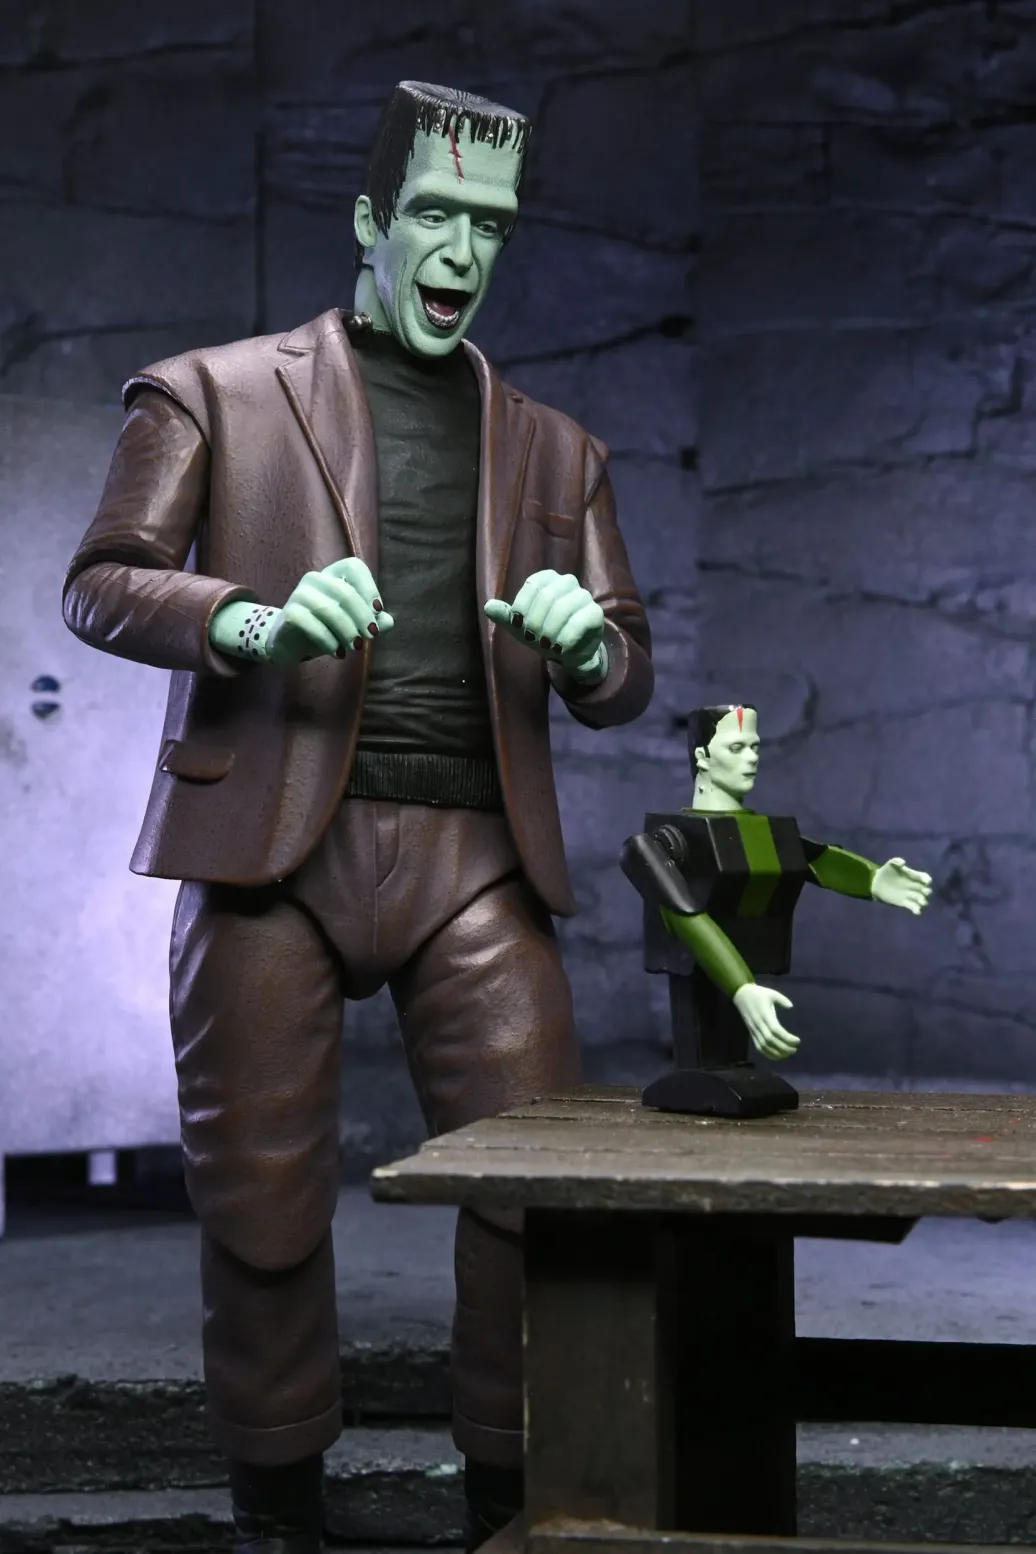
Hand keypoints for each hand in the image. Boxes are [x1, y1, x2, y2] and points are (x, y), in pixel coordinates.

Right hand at [266, 558, 393, 665]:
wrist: (291, 643)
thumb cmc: (327, 628)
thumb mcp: (354, 625)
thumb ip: (373, 622)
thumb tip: (388, 622)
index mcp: (333, 575)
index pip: (353, 567)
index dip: (369, 587)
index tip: (378, 611)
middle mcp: (316, 579)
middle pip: (343, 591)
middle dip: (362, 616)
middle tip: (371, 636)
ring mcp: (300, 594)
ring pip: (327, 608)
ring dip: (346, 630)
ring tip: (355, 648)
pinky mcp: (290, 613)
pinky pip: (310, 624)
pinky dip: (328, 640)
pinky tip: (337, 653)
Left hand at [484, 569, 603, 673]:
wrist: (569, 653)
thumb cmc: (543, 634)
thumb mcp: (520, 627)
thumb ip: (505, 616)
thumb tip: (489, 606)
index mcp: (548, 578)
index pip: (532, 584)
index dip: (523, 606)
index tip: (519, 626)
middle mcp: (567, 582)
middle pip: (547, 596)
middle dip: (536, 622)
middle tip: (533, 639)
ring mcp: (583, 596)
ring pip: (563, 608)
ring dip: (550, 631)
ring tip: (547, 646)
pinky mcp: (595, 613)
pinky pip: (579, 621)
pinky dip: (566, 638)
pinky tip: (560, 648)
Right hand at [732, 983, 799, 1060]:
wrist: (741, 994)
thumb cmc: (758, 994)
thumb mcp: (771, 993)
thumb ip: (782, 1000)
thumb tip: (791, 1006)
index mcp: (764, 1014)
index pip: (776, 1030)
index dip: (787, 1038)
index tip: (797, 1041)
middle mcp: (758, 1024)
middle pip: (770, 1040)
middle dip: (784, 1047)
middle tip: (795, 1049)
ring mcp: (753, 1030)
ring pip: (764, 1046)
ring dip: (776, 1053)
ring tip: (788, 1054)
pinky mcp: (751, 1033)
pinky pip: (758, 1046)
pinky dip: (767, 1053)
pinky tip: (777, 1056)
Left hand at [871, 857, 931, 914]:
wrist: (877, 882)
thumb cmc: (886, 871)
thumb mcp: (890, 864)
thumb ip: (896, 861)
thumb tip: (903, 863)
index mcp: (913, 876)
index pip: (924, 878)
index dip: (927, 879)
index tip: (926, 881)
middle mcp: (914, 886)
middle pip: (926, 890)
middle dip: (927, 891)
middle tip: (924, 892)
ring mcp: (910, 895)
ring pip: (922, 899)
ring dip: (923, 901)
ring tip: (921, 902)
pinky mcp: (905, 902)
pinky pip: (914, 907)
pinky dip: (917, 909)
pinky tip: (917, 911)